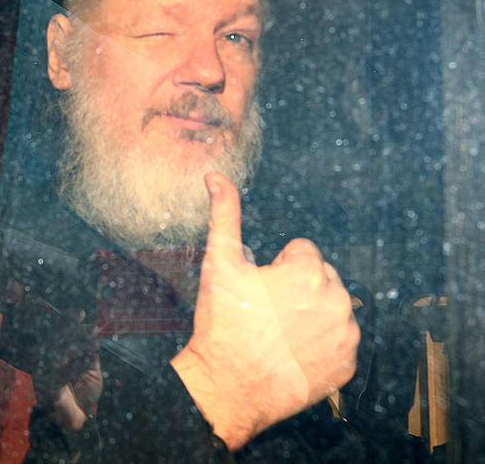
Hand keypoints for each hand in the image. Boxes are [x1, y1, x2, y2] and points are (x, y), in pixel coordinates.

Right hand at [30, 309, 102, 431]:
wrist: (75, 420)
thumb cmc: (82, 392)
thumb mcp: (91, 368)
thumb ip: (91, 352)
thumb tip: (96, 334)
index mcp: (55, 351)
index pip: (58, 329)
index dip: (68, 319)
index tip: (82, 313)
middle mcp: (46, 358)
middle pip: (57, 338)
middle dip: (76, 331)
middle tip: (93, 329)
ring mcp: (44, 372)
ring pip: (58, 353)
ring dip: (77, 347)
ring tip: (94, 344)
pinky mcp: (46, 387)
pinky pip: (60, 374)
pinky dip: (75, 368)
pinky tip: (89, 363)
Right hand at [170, 173, 358, 449]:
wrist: (227, 386)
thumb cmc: (223, 324)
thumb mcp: (219, 263)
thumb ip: (225, 214)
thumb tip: (216, 177)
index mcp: (309, 270)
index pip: (301, 251)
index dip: (275, 267)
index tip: (259, 289)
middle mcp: (337, 299)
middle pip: (319, 278)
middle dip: (296, 287)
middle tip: (266, 311)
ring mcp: (345, 334)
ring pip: (330, 307)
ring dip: (310, 313)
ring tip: (277, 332)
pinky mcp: (347, 363)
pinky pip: (337, 340)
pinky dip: (319, 343)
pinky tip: (291, 351)